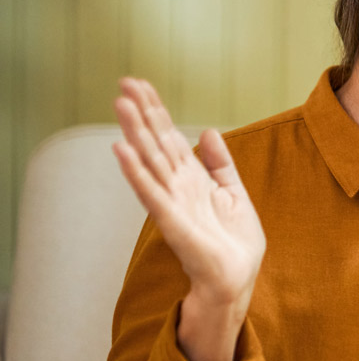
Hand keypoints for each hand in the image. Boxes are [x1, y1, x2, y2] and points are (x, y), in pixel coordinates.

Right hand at [112, 78, 265, 360]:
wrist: (237, 278)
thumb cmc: (233, 241)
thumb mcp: (233, 192)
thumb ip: (220, 163)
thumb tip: (206, 132)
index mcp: (191, 178)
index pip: (169, 137)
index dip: (155, 110)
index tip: (140, 84)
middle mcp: (176, 186)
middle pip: (155, 142)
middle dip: (141, 113)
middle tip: (123, 83)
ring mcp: (172, 203)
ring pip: (150, 161)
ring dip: (134, 133)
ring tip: (119, 105)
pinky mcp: (172, 222)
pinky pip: (152, 193)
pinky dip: (136, 172)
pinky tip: (122, 151)